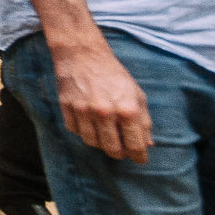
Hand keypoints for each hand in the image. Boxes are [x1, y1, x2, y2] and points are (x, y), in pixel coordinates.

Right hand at [52, 39, 153, 162]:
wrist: (83, 55)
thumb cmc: (114, 75)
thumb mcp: (136, 94)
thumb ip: (143, 121)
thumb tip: (147, 144)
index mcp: (127, 109)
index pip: (135, 145)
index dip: (139, 157)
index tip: (140, 159)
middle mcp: (105, 113)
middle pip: (113, 149)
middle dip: (120, 153)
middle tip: (122, 149)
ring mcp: (84, 112)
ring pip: (93, 143)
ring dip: (101, 142)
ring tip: (105, 134)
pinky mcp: (67, 109)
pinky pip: (76, 131)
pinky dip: (84, 131)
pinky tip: (89, 122)